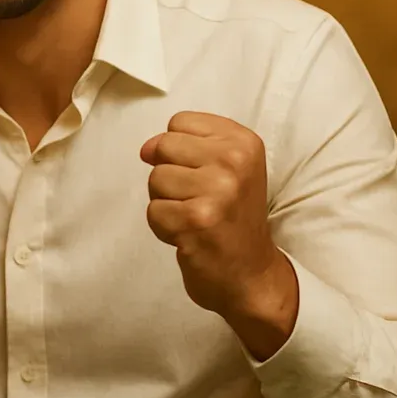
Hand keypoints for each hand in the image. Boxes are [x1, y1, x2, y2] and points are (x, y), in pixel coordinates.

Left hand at [140, 112, 296, 353]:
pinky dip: (164, 228)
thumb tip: (145, 149)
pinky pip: (153, 211)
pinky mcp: (197, 221)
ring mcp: (217, 191)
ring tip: (195, 218)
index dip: (179, 151)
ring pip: (155, 179)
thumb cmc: (232, 218)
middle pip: (163, 147)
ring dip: (167, 204)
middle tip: (197, 199)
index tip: (204, 174)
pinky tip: (189, 235)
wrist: (251, 275)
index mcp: (243, 142)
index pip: (179, 122)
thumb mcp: (226, 169)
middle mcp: (234, 162)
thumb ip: (185, 146)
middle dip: (169, 176)